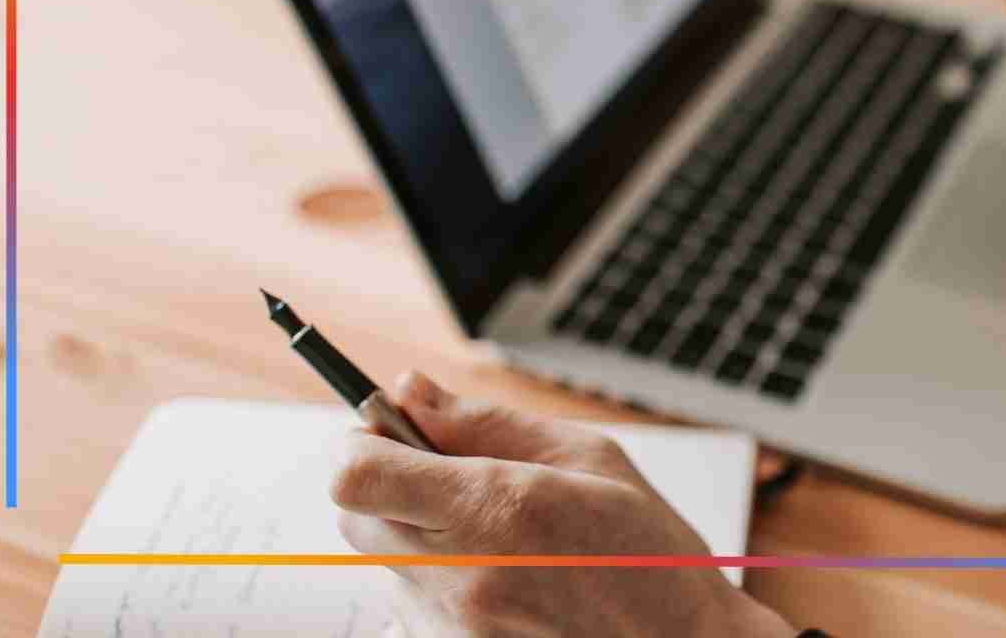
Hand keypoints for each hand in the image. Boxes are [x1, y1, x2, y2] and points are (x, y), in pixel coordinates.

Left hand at [330, 372, 794, 637]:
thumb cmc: (650, 555)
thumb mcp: (589, 459)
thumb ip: (489, 424)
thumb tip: (412, 392)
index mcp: (497, 511)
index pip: (358, 476)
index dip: (362, 440)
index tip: (388, 426)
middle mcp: (461, 578)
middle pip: (355, 517)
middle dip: (385, 481)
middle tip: (444, 470)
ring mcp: (451, 628)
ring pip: (384, 561)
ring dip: (417, 533)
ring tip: (498, 534)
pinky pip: (412, 604)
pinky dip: (439, 580)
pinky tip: (503, 577)